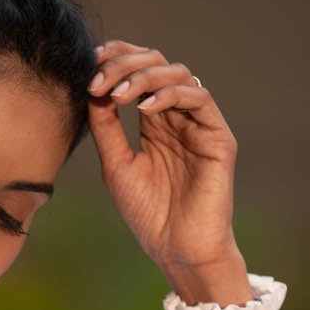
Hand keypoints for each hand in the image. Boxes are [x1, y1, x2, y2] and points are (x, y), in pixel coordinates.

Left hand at [86, 39, 251, 298]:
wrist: (178, 250)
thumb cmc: (148, 215)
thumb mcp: (116, 166)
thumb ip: (106, 128)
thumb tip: (92, 89)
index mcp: (155, 123)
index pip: (139, 73)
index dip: (117, 59)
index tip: (91, 62)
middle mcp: (178, 117)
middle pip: (157, 64)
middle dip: (126, 63)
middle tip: (99, 77)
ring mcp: (199, 124)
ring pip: (178, 74)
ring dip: (145, 76)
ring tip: (118, 95)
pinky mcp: (218, 136)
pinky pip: (198, 98)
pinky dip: (169, 96)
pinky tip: (143, 110)